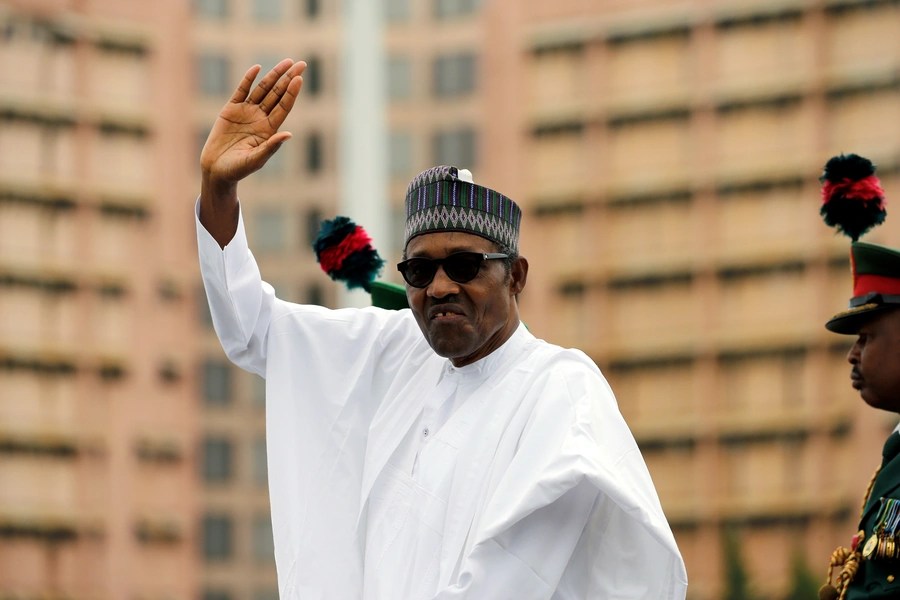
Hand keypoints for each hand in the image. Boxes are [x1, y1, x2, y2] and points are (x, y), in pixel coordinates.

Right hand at [201, 58, 305, 185]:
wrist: (217, 170)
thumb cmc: (238, 169)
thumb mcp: (256, 160)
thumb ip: (271, 147)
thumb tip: (289, 134)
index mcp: (269, 130)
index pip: (284, 107)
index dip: (292, 93)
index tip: (299, 79)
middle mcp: (260, 118)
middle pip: (277, 94)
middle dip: (289, 79)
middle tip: (301, 64)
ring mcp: (246, 112)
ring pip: (263, 89)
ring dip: (274, 75)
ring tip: (287, 62)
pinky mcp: (231, 109)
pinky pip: (241, 91)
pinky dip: (249, 79)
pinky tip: (258, 68)